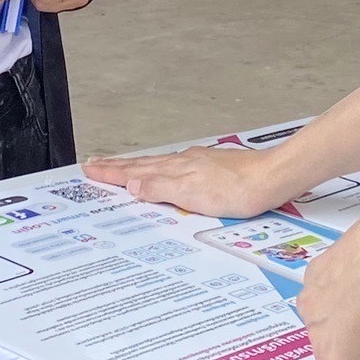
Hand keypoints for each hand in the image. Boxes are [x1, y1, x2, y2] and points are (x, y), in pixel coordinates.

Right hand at [83, 141, 292, 216]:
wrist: (270, 179)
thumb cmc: (238, 190)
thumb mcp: (194, 196)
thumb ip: (161, 189)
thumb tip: (132, 185)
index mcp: (174, 170)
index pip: (135, 172)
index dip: (111, 173)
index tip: (89, 170)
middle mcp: (182, 163)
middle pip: (142, 165)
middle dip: (116, 166)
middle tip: (93, 164)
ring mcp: (195, 164)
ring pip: (156, 165)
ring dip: (133, 167)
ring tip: (118, 166)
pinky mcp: (208, 168)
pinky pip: (172, 167)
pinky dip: (156, 170)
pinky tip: (161, 171)